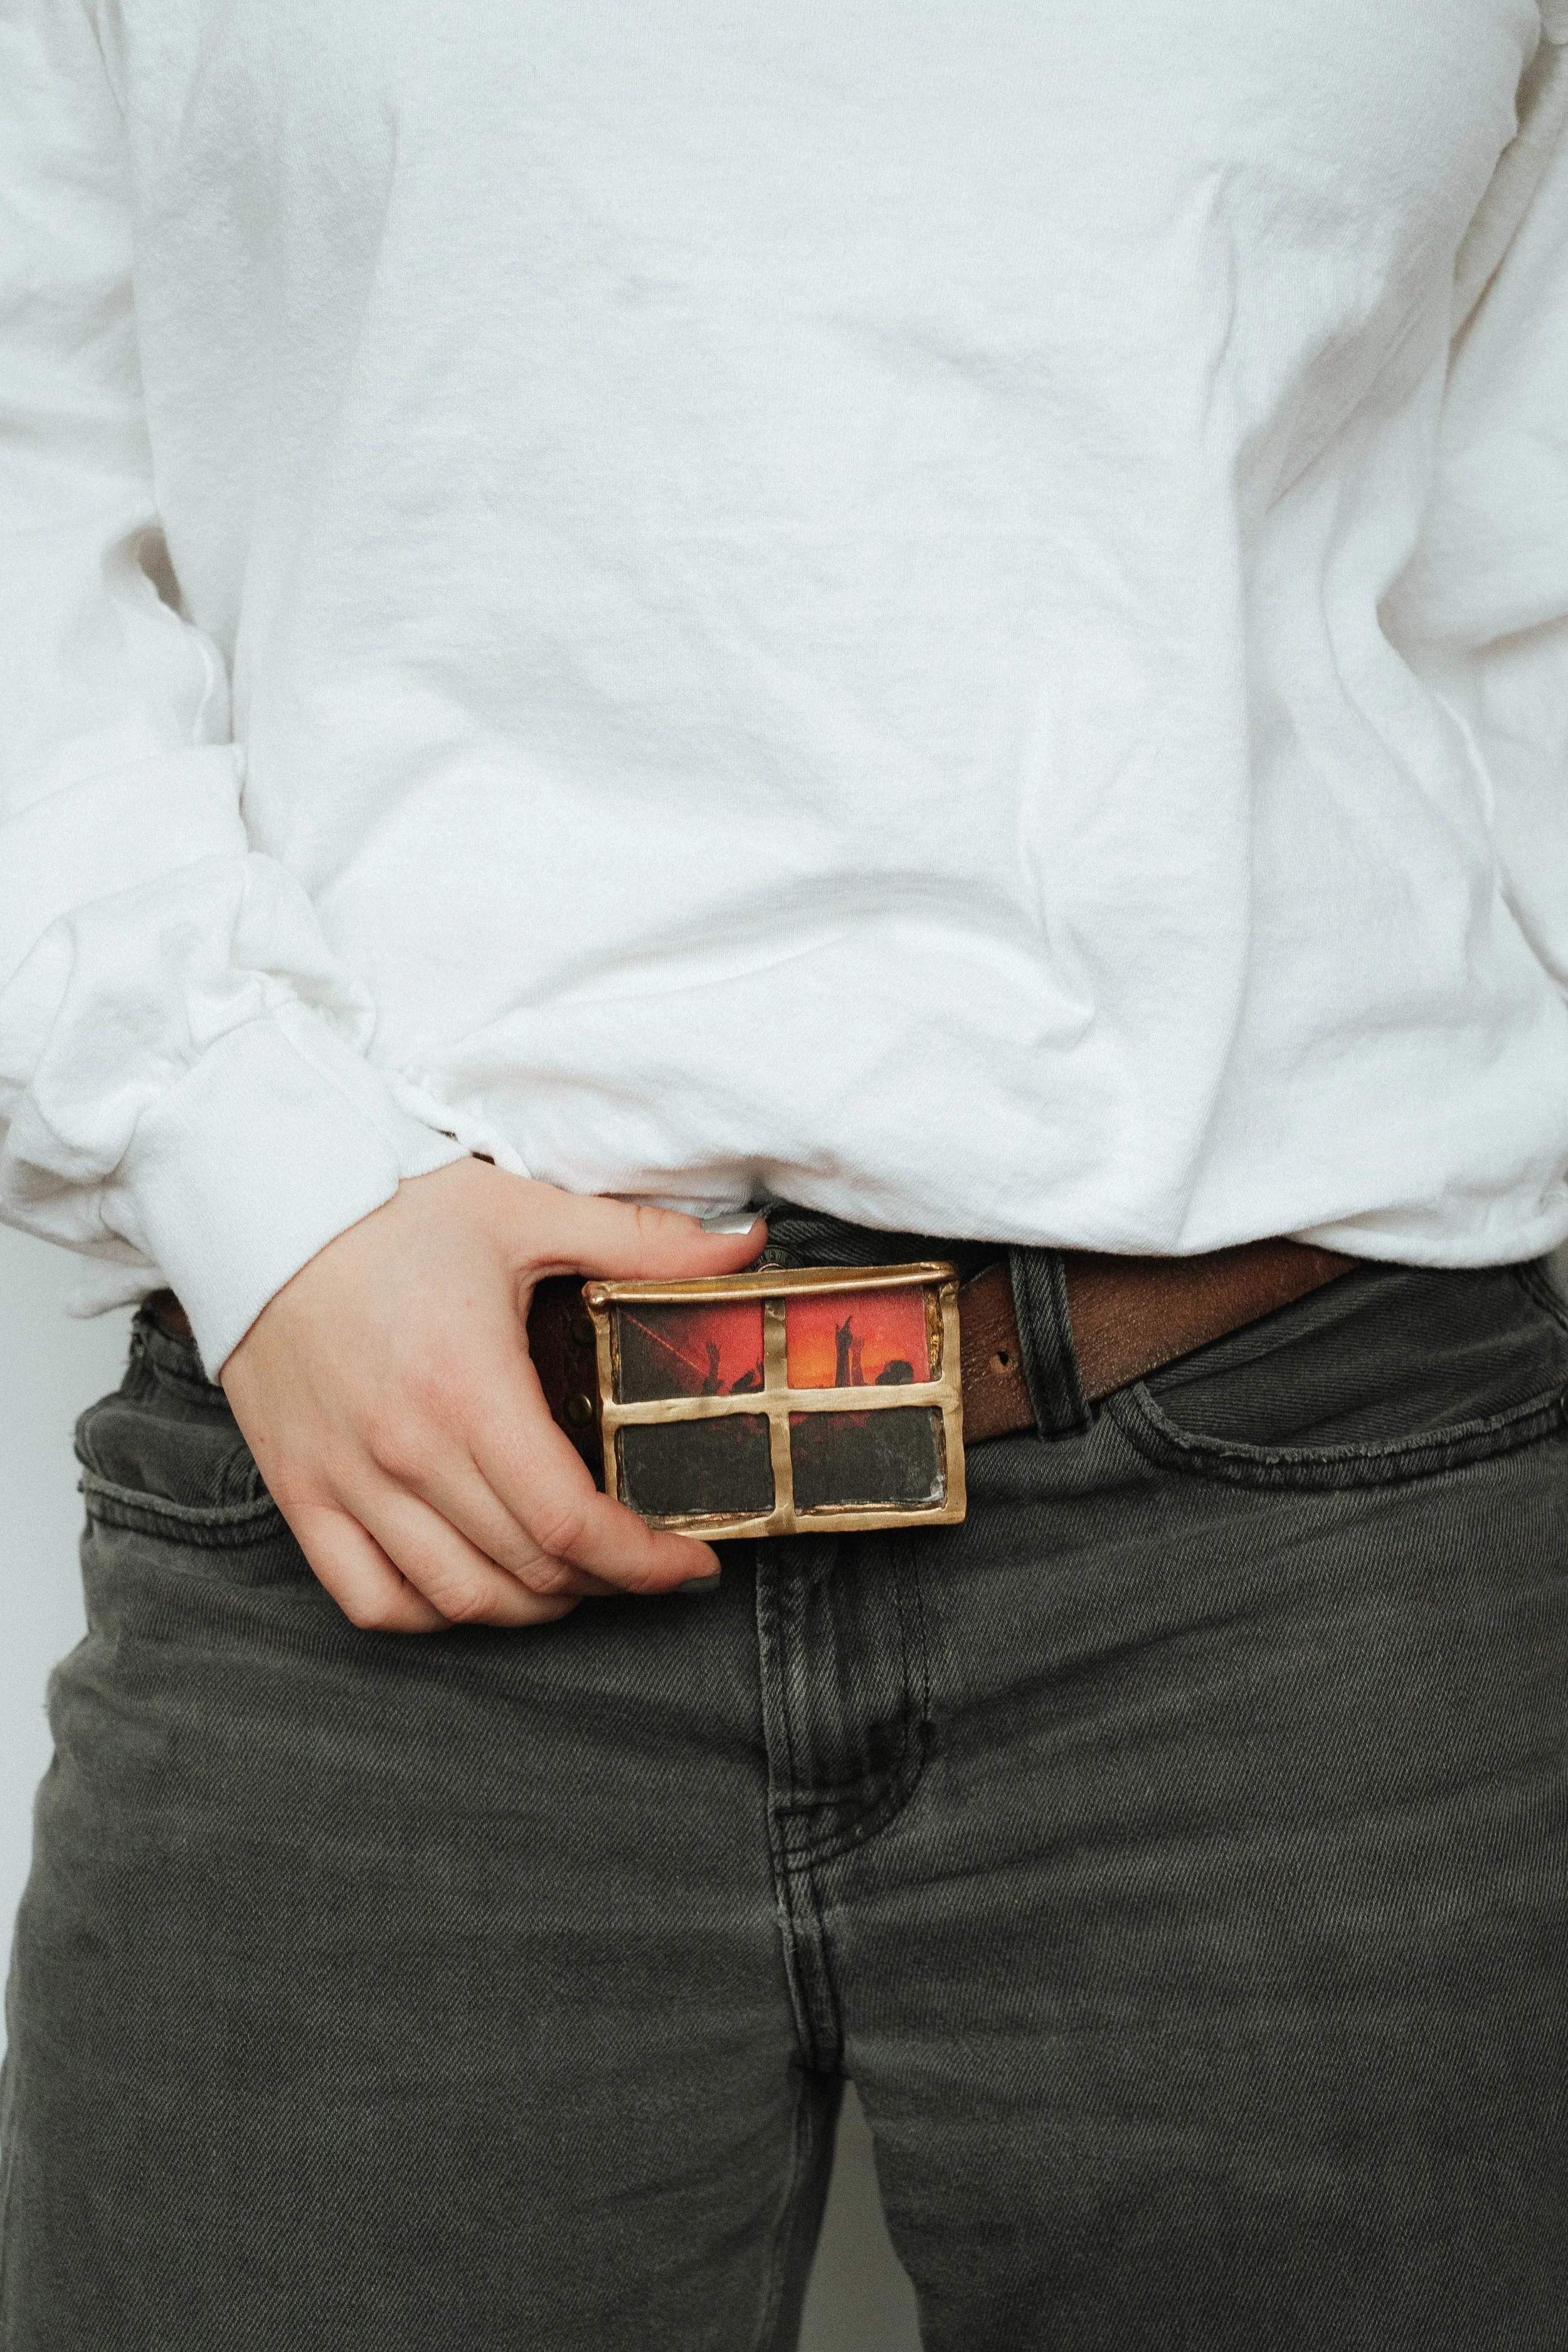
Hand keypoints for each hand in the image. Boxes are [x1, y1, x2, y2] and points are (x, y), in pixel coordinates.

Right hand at [219, 1159, 765, 1631]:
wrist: (258, 1198)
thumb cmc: (390, 1204)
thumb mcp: (525, 1210)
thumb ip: (641, 1240)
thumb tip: (745, 1246)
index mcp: (470, 1389)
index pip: (573, 1523)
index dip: (645, 1563)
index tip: (691, 1564)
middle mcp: (406, 1453)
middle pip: (528, 1569)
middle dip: (607, 1583)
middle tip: (647, 1563)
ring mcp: (345, 1481)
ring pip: (456, 1599)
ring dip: (530, 1607)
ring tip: (574, 1581)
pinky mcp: (299, 1490)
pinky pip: (368, 1597)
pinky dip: (430, 1614)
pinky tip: (473, 1590)